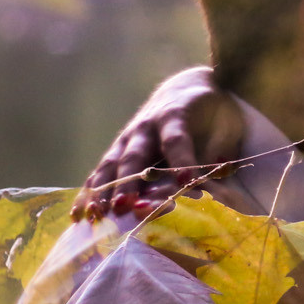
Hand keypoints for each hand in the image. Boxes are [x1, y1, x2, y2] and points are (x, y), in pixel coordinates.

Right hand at [75, 68, 243, 218]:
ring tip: (96, 214)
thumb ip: (219, 157)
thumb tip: (220, 192)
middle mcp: (146, 126)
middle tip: (126, 207)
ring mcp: (128, 137)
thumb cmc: (211, 115)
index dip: (182, 160)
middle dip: (129, 183)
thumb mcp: (223, 129)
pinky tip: (80, 213)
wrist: (186, 88)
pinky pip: (102, 171)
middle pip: (135, 156)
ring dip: (104, 190)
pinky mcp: (118, 149)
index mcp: (175, 116)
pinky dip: (91, 192)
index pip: (177, 140)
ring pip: (112, 164)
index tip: (188, 182)